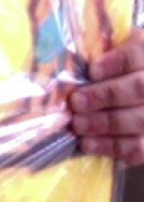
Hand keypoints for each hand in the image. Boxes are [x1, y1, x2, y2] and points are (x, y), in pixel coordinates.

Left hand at [70, 30, 143, 163]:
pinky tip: (88, 144)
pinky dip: (112, 146)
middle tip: (76, 102)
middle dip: (105, 95)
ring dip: (105, 123)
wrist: (122, 102)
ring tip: (77, 124)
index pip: (139, 53)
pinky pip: (138, 148)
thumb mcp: (105, 54)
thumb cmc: (103, 72)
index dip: (118, 62)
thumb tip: (65, 61)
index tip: (93, 71)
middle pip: (139, 88)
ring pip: (140, 119)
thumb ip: (94, 53)